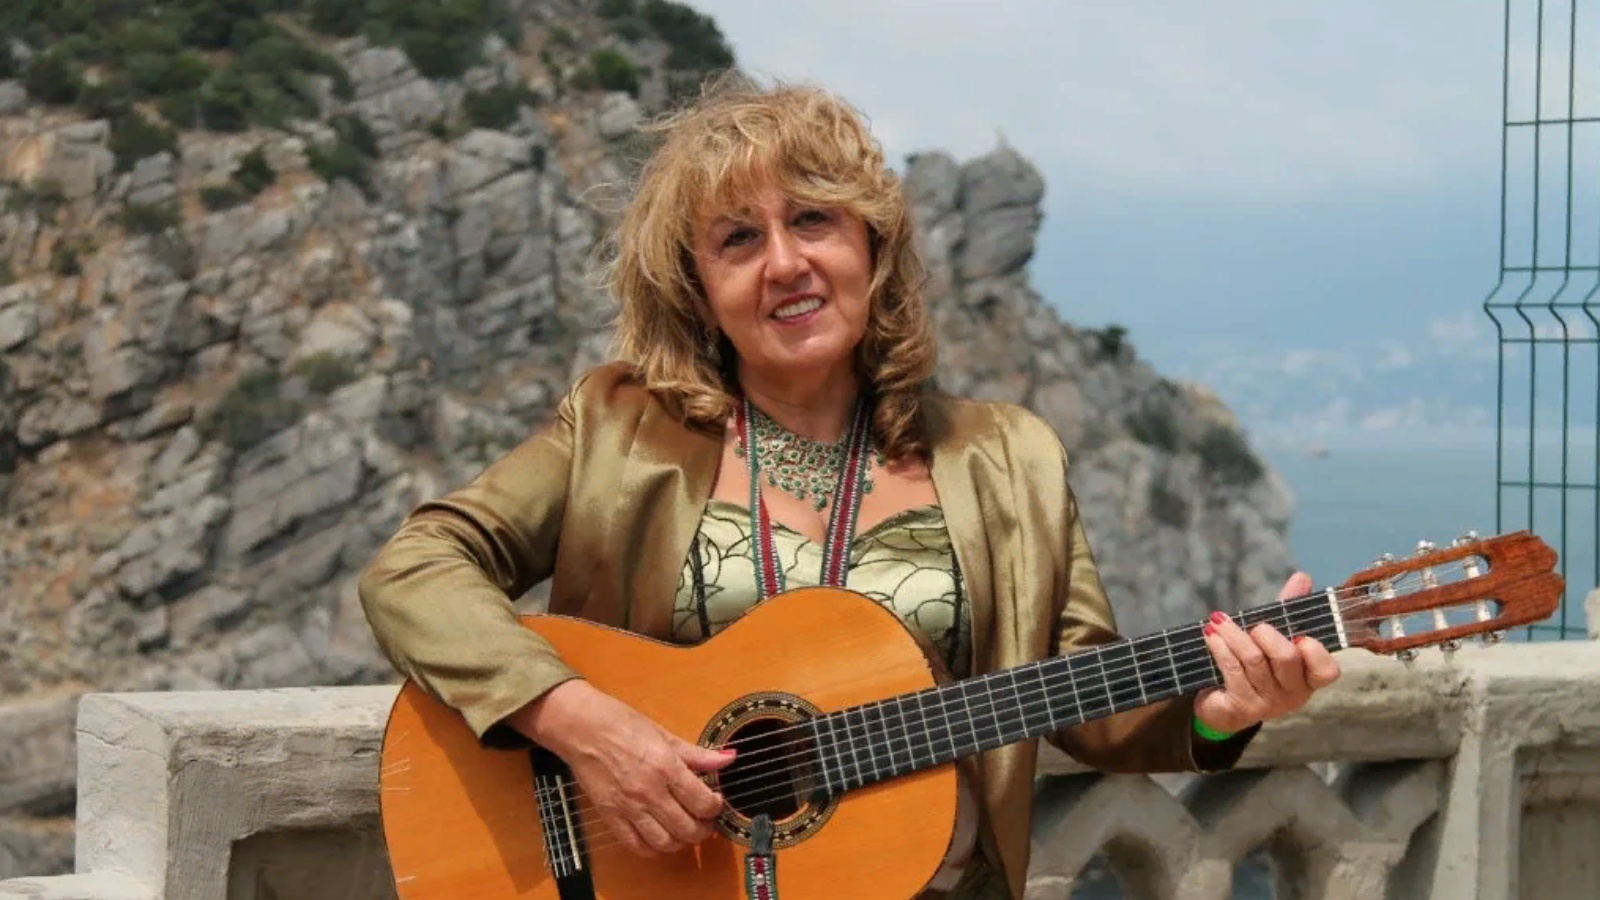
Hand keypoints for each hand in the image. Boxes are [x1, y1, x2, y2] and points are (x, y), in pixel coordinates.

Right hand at [511, 680, 734, 855]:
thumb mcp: (664, 734)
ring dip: (681, 841)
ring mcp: (628, 808)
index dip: (716, 807)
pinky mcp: (611, 817)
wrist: (581, 728)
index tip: (715, 801)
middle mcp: (649, 791)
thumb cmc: (621, 724)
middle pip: (688, 828)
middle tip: (705, 820)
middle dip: (704, 829)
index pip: (702, 802)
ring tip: (684, 829)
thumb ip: (697, 754)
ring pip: (665, 843)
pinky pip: (637, 846)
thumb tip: (727, 759)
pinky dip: (654, 848)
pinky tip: (660, 836)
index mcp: (665, 767)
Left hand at [1194, 571, 1340, 734]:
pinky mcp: (1241, 707)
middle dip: (1267, 635)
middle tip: (1256, 626)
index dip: (1315, 652)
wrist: (1223, 703)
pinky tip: (1211, 635)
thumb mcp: (1274, 636)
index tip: (1299, 635)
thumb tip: (1302, 577)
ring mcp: (1267, 704)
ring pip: (1253, 660)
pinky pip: (1232, 670)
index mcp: (1309, 678)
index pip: (1327, 671)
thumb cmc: (1257, 665)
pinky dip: (1221, 648)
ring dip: (1234, 635)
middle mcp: (1293, 694)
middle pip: (1286, 658)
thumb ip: (1288, 609)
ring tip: (1218, 621)